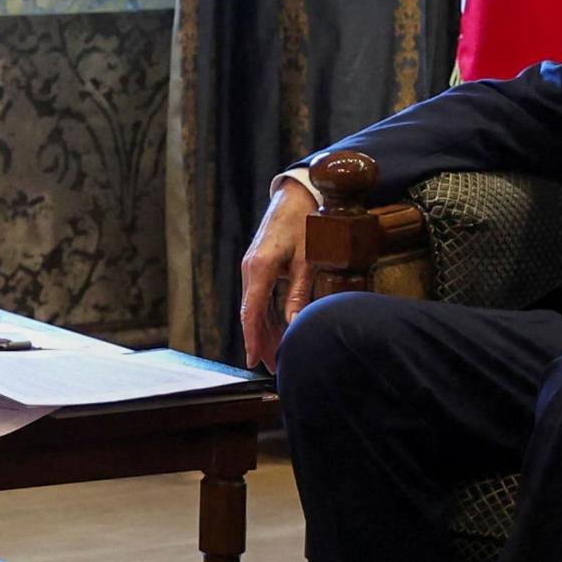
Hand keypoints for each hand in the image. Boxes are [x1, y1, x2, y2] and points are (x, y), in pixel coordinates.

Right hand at [238, 177, 318, 370]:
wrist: (298, 194)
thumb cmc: (307, 222)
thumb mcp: (310, 258)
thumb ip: (300, 292)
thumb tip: (294, 322)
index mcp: (261, 267)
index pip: (251, 311)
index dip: (252, 338)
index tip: (253, 360)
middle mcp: (251, 268)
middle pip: (251, 313)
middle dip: (260, 341)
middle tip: (270, 366)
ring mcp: (253, 267)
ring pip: (254, 306)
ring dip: (264, 330)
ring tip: (275, 354)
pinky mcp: (259, 265)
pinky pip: (260, 296)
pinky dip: (267, 315)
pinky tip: (276, 329)